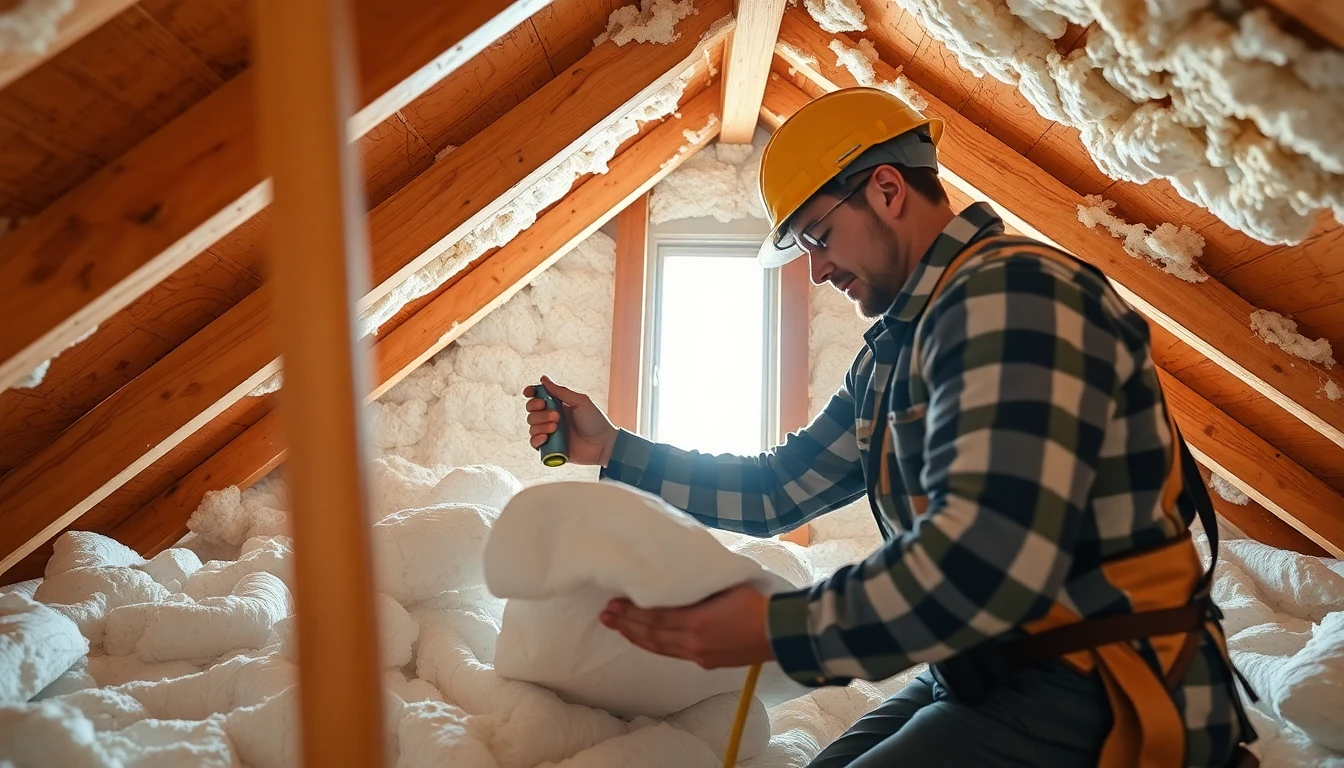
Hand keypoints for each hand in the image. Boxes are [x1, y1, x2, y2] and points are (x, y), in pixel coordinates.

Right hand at [523, 375, 617, 465]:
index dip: (531, 393)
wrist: (604, 444)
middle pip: (532, 412)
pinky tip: (545, 437)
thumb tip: (543, 379)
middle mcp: (551, 418)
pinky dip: (536, 439)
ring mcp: (550, 433)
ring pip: (532, 427)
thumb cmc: (596, 421)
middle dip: (539, 412)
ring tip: (555, 427)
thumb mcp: (580, 402)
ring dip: (540, 425)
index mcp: (558, 405)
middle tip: (556, 415)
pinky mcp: (550, 448)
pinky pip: (534, 443)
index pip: (537, 397)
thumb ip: (562, 392)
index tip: (529, 392)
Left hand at [599, 584, 775, 668]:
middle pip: (651, 635)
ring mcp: (699, 655)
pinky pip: (673, 654)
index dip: (632, 612)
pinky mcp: (706, 662)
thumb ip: (698, 584)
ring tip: (617, 627)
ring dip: (636, 637)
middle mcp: (693, 642)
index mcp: (697, 622)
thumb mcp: (725, 586)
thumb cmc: (756, 601)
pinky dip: (655, 645)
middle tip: (606, 615)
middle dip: (626, 625)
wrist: (780, 632)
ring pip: (659, 648)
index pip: (654, 618)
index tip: (613, 604)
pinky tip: (645, 639)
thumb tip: (675, 573)